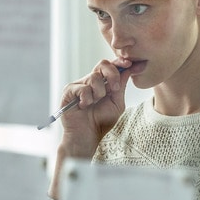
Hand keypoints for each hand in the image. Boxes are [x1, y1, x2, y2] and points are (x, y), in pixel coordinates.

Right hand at [48, 58, 130, 199]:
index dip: (120, 63)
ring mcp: (79, 85)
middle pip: (103, 64)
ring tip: (94, 104)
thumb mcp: (117, 103)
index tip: (130, 64)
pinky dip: (87, 99)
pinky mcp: (69, 91)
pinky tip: (84, 107)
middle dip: (113, 75)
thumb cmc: (101, 122)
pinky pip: (83, 88)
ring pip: (94, 77)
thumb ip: (121, 86)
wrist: (87, 136)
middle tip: (115, 89)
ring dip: (99, 93)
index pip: (110, 66)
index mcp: (102, 83)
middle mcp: (90, 81)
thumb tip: (129, 69)